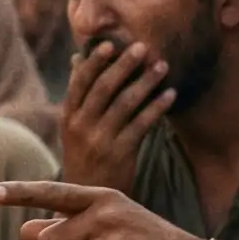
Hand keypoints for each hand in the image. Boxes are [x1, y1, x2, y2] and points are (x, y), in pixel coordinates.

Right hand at [58, 39, 172, 190]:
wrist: (85, 196)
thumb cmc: (84, 155)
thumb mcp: (73, 126)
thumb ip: (78, 94)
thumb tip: (77, 58)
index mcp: (68, 117)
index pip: (80, 83)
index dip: (95, 62)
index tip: (110, 44)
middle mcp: (81, 126)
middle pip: (103, 89)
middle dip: (123, 65)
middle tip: (143, 47)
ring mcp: (100, 140)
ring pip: (125, 104)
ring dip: (145, 82)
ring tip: (162, 66)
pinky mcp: (120, 153)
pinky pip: (142, 125)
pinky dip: (157, 107)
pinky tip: (170, 94)